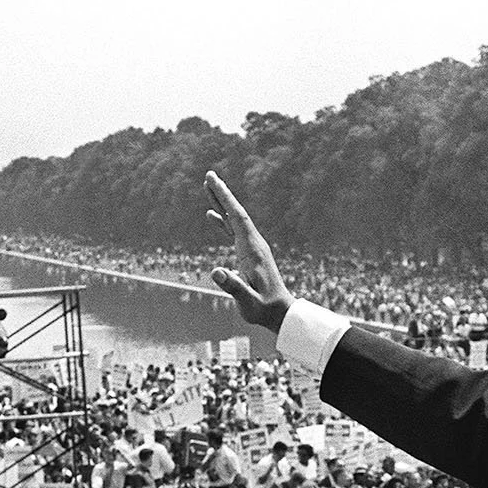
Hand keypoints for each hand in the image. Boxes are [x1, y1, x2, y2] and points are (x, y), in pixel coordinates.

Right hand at [204, 172, 294, 332]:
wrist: (279, 313)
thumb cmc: (263, 309)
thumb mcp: (248, 301)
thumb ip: (234, 287)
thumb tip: (216, 271)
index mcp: (252, 249)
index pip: (237, 217)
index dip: (225, 198)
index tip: (214, 180)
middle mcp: (253, 244)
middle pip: (236, 213)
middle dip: (222, 193)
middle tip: (209, 175)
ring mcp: (251, 248)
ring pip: (234, 220)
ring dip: (222, 203)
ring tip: (208, 187)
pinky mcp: (248, 254)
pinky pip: (233, 231)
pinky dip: (222, 220)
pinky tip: (211, 214)